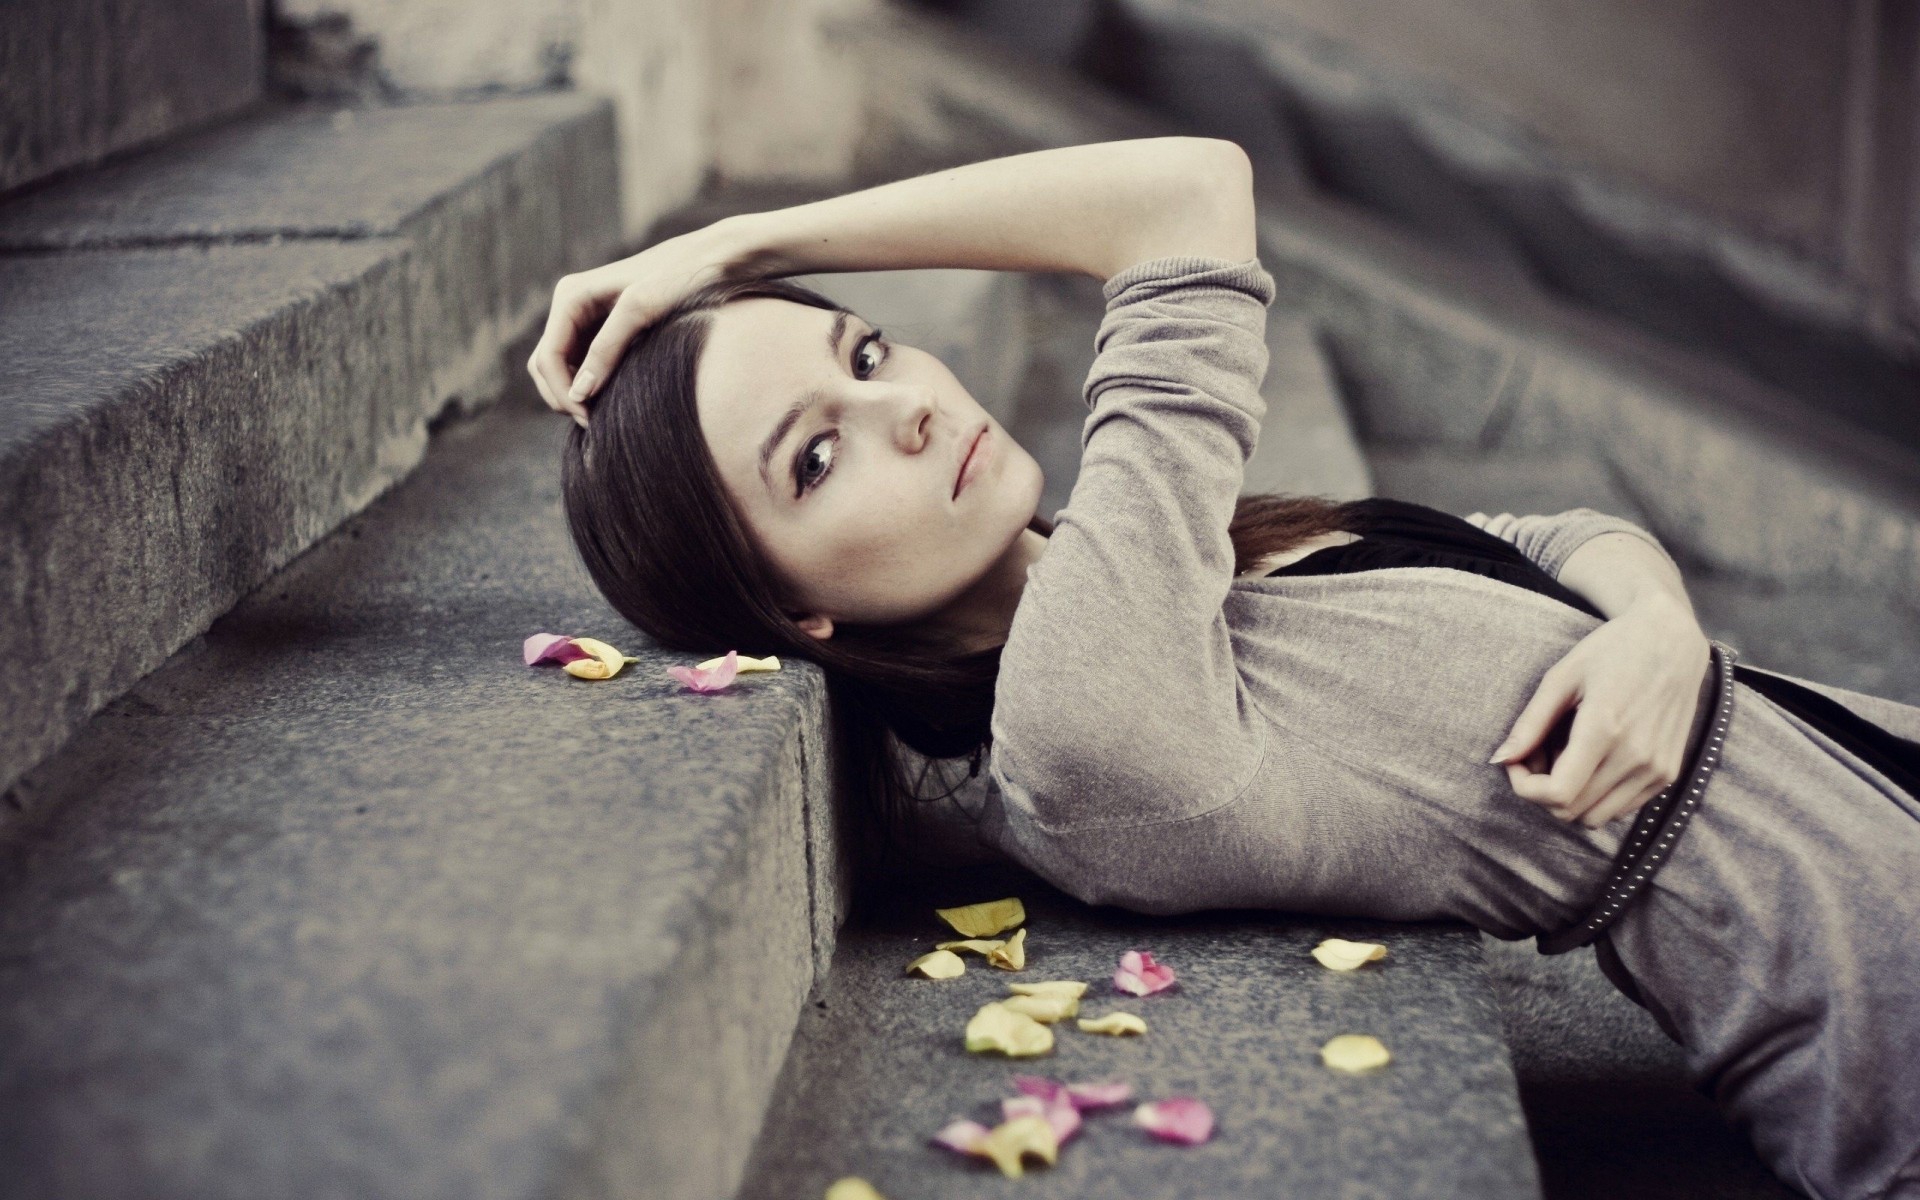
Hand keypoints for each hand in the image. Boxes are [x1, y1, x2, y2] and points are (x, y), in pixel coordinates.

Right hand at [526, 221, 748, 426]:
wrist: (718, 258)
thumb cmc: (684, 275)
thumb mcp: (644, 308)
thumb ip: (609, 348)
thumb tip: (580, 393)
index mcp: (572, 296)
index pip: (546, 358)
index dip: (562, 393)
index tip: (589, 418)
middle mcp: (572, 305)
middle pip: (545, 365)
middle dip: (563, 396)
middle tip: (595, 423)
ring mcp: (588, 318)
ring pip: (562, 368)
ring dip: (575, 394)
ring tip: (603, 416)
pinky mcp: (607, 329)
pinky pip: (584, 364)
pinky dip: (591, 385)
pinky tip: (612, 399)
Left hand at [1490, 595, 1710, 827]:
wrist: (1673, 640)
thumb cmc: (1612, 650)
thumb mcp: (1562, 677)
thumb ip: (1530, 724)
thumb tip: (1499, 760)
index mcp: (1605, 729)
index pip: (1557, 794)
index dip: (1525, 787)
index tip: (1516, 762)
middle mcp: (1636, 757)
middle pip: (1571, 810)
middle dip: (1541, 790)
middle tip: (1538, 753)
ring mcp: (1657, 770)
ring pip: (1595, 818)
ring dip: (1569, 797)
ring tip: (1565, 756)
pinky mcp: (1668, 774)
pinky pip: (1620, 809)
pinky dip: (1596, 796)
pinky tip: (1591, 760)